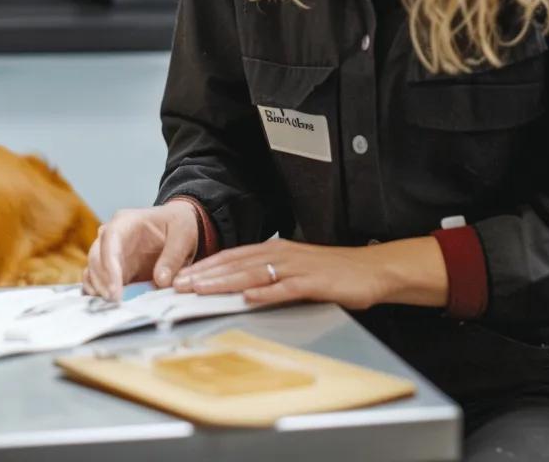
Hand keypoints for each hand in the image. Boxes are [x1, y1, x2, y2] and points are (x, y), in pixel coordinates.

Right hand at [82, 201, 199, 301]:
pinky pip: (98, 281)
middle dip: (102, 282)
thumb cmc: (179, 224)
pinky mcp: (114, 270)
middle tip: (115, 303)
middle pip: (96, 257)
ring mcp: (111, 253)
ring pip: (93, 270)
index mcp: (126, 221)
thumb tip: (160, 281)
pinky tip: (108, 307)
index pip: (109, 240)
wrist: (181, 226)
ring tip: (113, 308)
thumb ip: (173, 256)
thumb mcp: (184, 233)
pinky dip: (100, 293)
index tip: (115, 291)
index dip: (109, 266)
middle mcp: (112, 236)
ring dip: (99, 289)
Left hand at [171, 239, 386, 310]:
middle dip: (205, 274)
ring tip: (201, 290)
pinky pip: (285, 288)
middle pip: (236, 264)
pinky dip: (266, 293)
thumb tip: (239, 289)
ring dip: (224, 282)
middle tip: (178, 284)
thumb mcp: (294, 271)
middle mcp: (281, 254)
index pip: (231, 257)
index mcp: (274, 250)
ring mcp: (296, 267)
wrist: (370, 270)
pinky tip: (249, 298)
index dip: (205, 266)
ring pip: (253, 274)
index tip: (181, 277)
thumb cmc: (330, 273)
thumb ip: (268, 277)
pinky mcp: (313, 282)